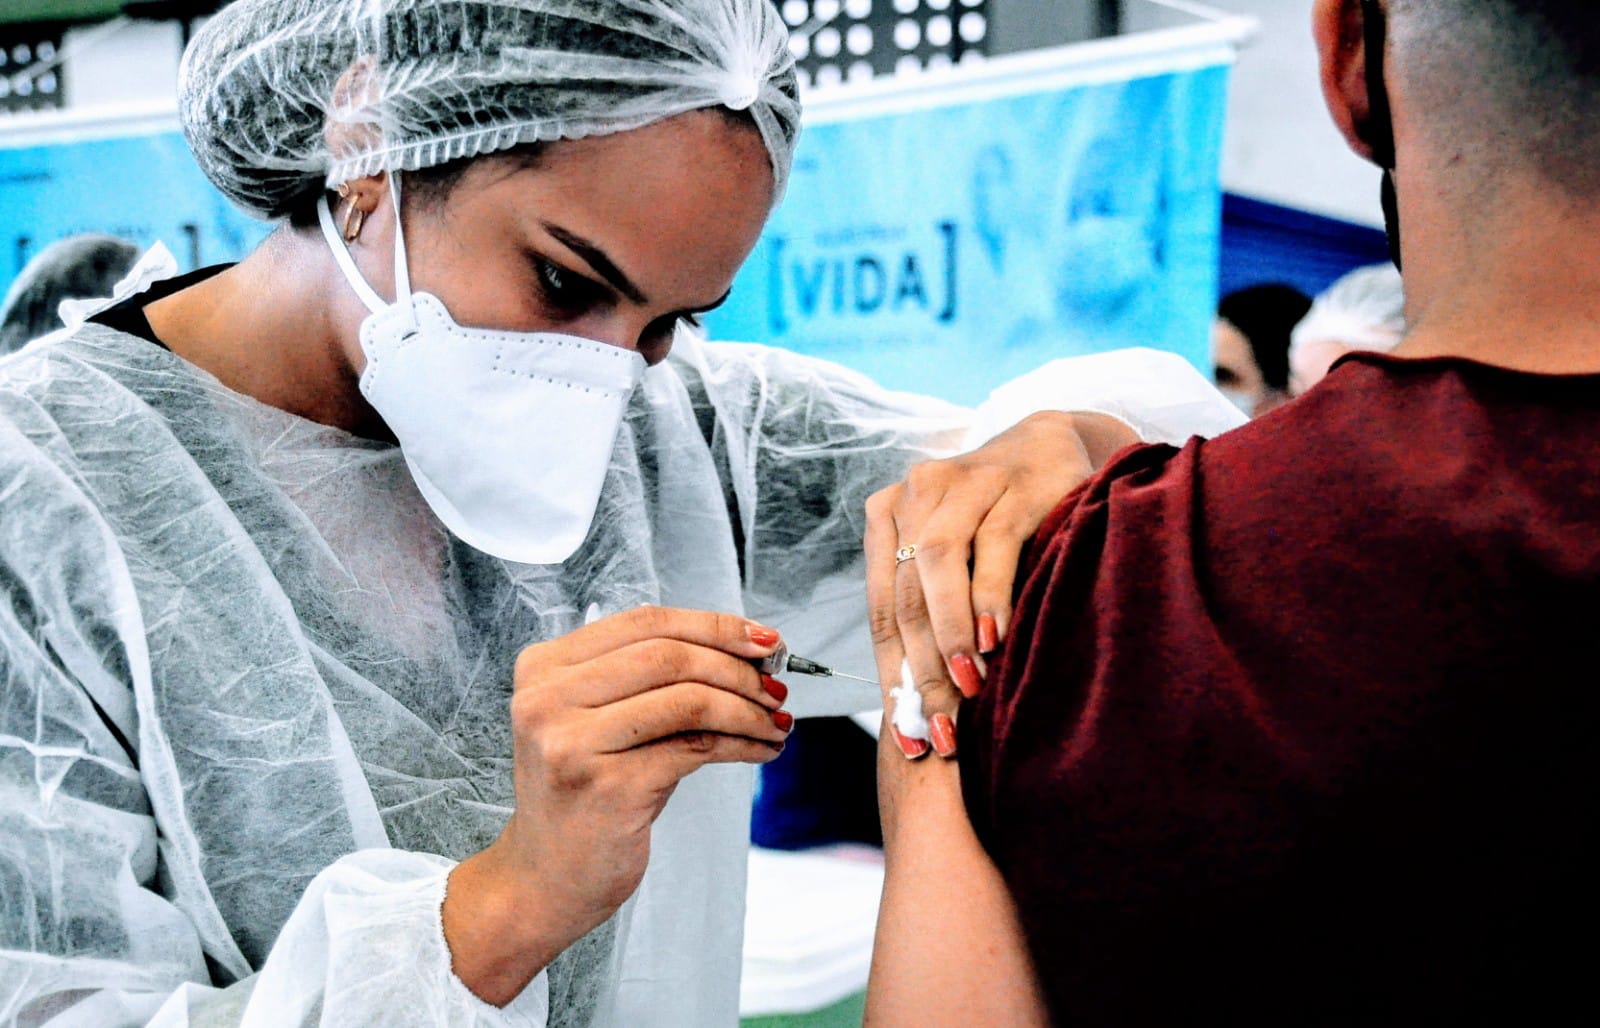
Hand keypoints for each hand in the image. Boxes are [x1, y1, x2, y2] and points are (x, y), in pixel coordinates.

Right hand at [443, 606, 791, 1003]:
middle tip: (778, 685)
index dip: (714, 625)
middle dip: (738, 668)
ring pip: (688, 699)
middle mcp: (548, 699)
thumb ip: (651, 677)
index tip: (765, 640)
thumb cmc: (586, 792)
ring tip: (777, 721)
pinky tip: (761, 749)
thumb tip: (748, 650)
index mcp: (545, 667)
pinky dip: (741, 743)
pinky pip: (695, 747)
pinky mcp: (607, 788)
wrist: (544, 877)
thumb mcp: (602, 720)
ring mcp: (572, 744)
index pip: (646, 622)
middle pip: (669, 655)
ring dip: (748, 708)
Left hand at [864, 411, 1135, 759]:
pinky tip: (995, 636)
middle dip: (923, 670)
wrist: (1052, 445)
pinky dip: (989, 594)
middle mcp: (915, 495)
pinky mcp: (1011, 483)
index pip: (882, 610)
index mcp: (888, 518)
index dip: (893, 679)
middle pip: (905, 595)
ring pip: (938, 563)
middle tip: (945, 727)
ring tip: (968, 684)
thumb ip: (933, 616)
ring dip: (950, 632)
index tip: (911, 738)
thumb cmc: (997, 521)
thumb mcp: (957, 561)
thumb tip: (921, 711)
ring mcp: (963, 482)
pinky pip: (993, 543)